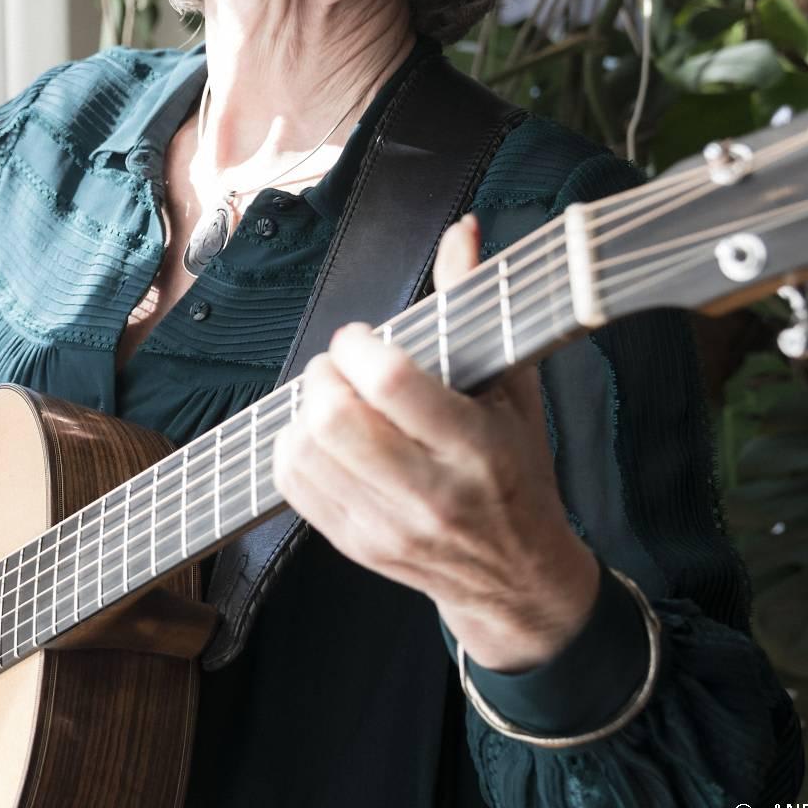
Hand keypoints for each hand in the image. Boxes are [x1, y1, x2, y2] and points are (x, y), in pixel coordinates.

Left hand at [271, 213, 599, 671]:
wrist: (516, 578)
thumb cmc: (517, 471)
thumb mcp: (512, 388)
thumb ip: (477, 305)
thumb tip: (464, 228)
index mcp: (477, 447)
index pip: (392, 382)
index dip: (359, 345)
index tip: (363, 337)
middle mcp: (431, 492)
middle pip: (335, 418)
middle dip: (323, 373)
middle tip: (339, 366)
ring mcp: (388, 526)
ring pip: (304, 450)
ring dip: (305, 408)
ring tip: (332, 397)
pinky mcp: (355, 546)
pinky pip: (291, 484)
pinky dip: (292, 445)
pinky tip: (321, 433)